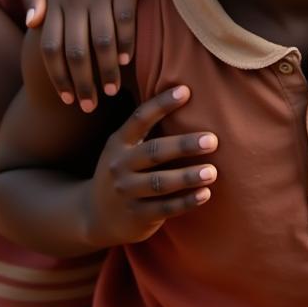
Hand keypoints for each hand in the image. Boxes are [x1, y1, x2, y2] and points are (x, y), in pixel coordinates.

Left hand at [25, 0, 154, 109]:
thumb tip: (30, 24)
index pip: (51, 46)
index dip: (57, 76)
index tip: (65, 98)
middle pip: (75, 51)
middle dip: (82, 83)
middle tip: (88, 105)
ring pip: (102, 42)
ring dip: (106, 71)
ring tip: (110, 90)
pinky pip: (125, 24)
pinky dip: (126, 46)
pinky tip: (125, 63)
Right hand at [86, 85, 217, 245]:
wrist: (94, 216)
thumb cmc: (124, 171)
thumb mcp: (125, 148)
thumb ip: (147, 130)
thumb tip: (185, 96)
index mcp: (119, 142)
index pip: (141, 118)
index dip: (161, 104)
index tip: (186, 90)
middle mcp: (120, 166)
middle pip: (154, 152)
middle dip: (183, 145)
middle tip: (212, 140)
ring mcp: (126, 192)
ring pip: (160, 183)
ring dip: (187, 177)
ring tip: (213, 172)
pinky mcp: (136, 216)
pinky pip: (164, 208)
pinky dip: (186, 202)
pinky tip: (205, 194)